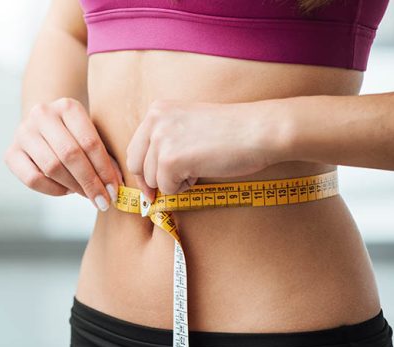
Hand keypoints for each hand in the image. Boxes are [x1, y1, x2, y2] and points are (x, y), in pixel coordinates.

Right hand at [4, 97, 124, 210]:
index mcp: (67, 105)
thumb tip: (116, 186)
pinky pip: (33, 179)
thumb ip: (105, 157)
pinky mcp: (10, 153)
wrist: (43, 127)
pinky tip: (67, 190)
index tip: (114, 190)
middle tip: (103, 201)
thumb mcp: (91, 136)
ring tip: (87, 195)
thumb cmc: (75, 135)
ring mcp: (23, 132)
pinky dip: (53, 190)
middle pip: (70, 154)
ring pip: (51, 167)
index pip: (89, 141)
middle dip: (90, 182)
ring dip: (73, 187)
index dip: (104, 169)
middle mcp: (41, 114)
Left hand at [126, 99, 282, 200]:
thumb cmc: (231, 131)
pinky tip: (202, 172)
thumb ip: (166, 140)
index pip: (135, 148)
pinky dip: (184, 188)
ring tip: (199, 167)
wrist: (258, 130)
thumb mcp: (188, 124)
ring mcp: (161, 140)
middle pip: (136, 165)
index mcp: (157, 110)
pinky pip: (167, 188)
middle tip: (170, 188)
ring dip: (174, 182)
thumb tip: (147, 176)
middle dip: (151, 181)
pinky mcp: (170, 160)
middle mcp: (154, 121)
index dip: (143, 170)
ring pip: (153, 180)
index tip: (151, 185)